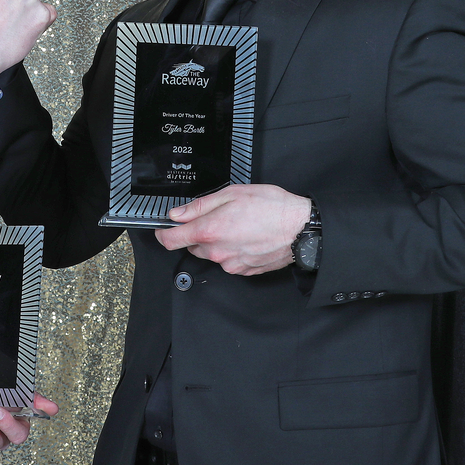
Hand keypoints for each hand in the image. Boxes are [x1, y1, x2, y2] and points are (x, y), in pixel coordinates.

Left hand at [154, 184, 311, 275]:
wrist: (302, 229)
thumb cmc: (272, 208)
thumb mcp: (232, 194)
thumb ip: (200, 206)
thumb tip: (178, 214)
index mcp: (210, 231)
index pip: (170, 240)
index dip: (163, 232)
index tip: (163, 227)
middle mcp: (217, 252)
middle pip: (192, 246)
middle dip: (198, 233)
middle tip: (218, 217)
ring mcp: (230, 264)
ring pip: (211, 253)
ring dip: (217, 241)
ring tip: (238, 225)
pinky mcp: (244, 270)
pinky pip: (229, 260)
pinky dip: (233, 249)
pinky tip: (247, 236)